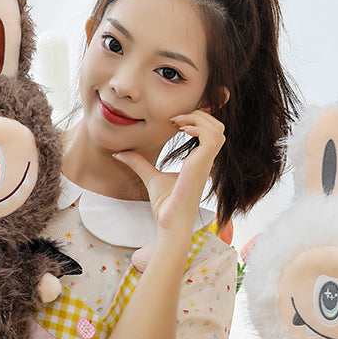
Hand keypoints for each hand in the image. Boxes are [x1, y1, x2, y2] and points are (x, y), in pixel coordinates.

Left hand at [113, 110, 224, 232]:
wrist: (169, 223)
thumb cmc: (165, 206)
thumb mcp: (150, 177)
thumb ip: (138, 163)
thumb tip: (119, 154)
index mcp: (199, 162)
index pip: (210, 133)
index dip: (197, 120)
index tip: (174, 121)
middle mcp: (205, 161)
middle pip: (218, 127)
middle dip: (200, 115)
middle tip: (176, 118)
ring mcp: (205, 163)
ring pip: (218, 130)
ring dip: (199, 119)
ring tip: (178, 121)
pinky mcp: (200, 166)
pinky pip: (211, 138)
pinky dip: (198, 128)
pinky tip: (181, 130)